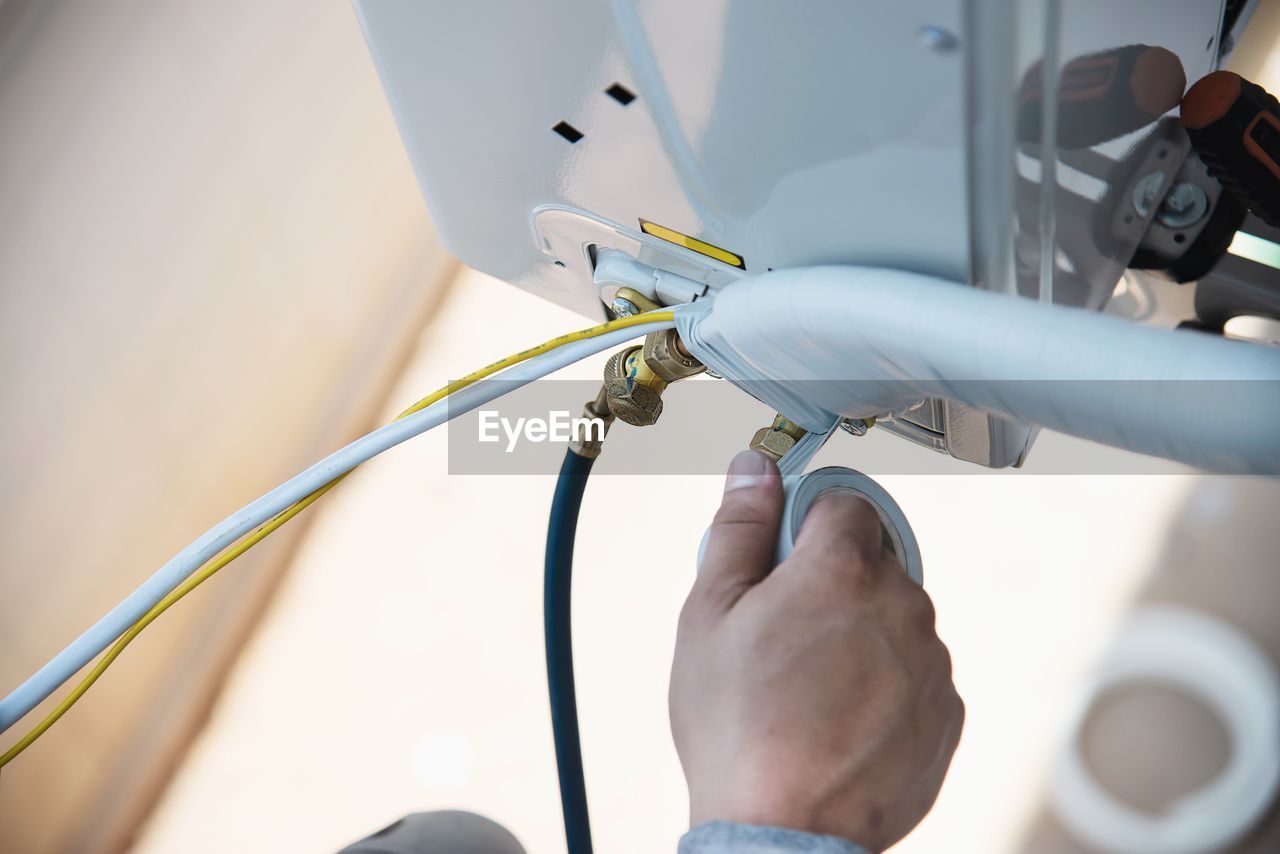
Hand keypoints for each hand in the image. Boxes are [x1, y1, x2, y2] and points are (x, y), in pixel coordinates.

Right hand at [669, 450, 962, 850]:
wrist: (782, 833)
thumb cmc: (737, 727)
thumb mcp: (709, 614)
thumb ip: (738, 528)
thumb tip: (753, 469)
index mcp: (842, 569)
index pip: (843, 502)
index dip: (806, 523)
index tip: (782, 554)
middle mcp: (902, 605)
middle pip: (872, 561)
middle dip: (830, 580)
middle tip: (781, 630)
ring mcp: (932, 663)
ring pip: (895, 618)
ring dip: (860, 632)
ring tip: (807, 686)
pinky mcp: (947, 714)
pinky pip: (915, 672)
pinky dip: (884, 683)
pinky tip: (838, 716)